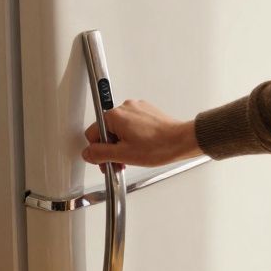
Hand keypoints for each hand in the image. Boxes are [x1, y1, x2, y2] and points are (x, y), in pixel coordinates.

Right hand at [81, 99, 202, 169]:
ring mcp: (137, 108)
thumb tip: (88, 153)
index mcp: (115, 116)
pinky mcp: (146, 112)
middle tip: (119, 162)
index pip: (92, 134)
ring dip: (122, 144)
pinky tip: (141, 148)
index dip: (98, 151)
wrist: (181, 141)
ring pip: (119, 128)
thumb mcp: (123, 155)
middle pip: (106, 131)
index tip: (106, 161)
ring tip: (133, 156)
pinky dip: (133, 137)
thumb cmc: (159, 146)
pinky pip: (132, 125)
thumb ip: (100, 154)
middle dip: (111, 148)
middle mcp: (125, 107)